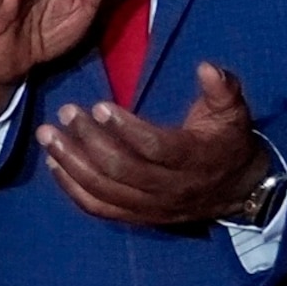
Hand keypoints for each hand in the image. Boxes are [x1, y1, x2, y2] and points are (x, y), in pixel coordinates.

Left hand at [36, 61, 268, 228]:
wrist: (237, 190)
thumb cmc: (228, 141)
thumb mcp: (233, 112)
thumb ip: (222, 89)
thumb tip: (206, 67)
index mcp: (193, 159)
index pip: (155, 148)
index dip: (126, 129)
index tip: (99, 106)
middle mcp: (171, 188)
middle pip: (122, 170)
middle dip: (89, 141)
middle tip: (66, 112)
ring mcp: (152, 207)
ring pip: (105, 191)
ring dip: (72, 163)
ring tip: (48, 135)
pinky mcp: (138, 218)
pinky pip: (100, 208)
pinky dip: (73, 189)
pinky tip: (55, 164)